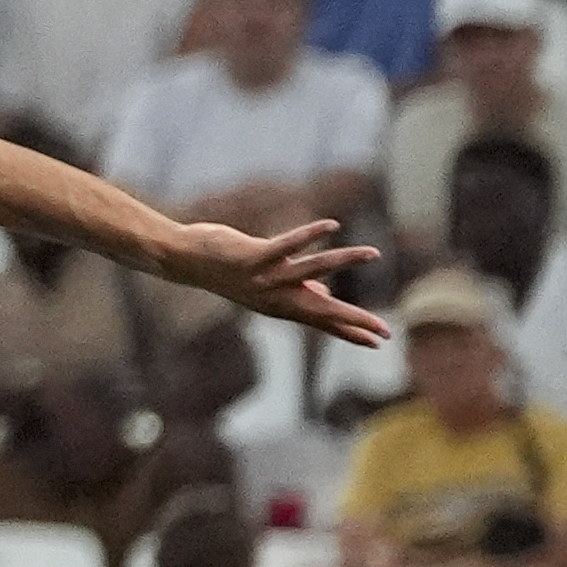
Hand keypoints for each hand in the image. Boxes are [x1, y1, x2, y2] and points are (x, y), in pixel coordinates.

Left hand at [154, 215, 387, 347]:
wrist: (183, 260)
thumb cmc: (228, 271)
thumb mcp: (266, 286)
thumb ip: (298, 293)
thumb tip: (326, 297)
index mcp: (280, 305)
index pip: (321, 322)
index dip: (349, 331)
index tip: (379, 341)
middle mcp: (274, 297)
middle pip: (321, 311)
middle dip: (353, 319)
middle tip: (383, 330)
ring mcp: (263, 278)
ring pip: (311, 271)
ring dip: (343, 261)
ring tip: (373, 253)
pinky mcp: (252, 257)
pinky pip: (286, 245)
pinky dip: (309, 235)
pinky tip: (332, 225)